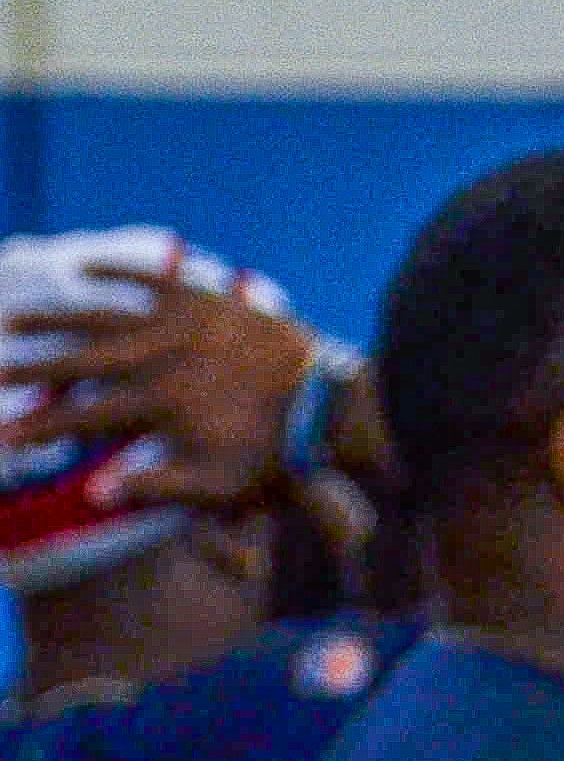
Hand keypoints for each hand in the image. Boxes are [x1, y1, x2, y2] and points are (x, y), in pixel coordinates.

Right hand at [3, 262, 319, 510]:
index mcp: (157, 406)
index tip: (2, 434)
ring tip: (13, 320)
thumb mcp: (219, 485)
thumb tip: (94, 493)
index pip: (80, 419)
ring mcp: (181, 324)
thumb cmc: (278, 452)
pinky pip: (151, 279)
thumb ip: (156, 488)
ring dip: (55, 319)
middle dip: (31, 368)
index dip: (37, 428)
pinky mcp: (205, 300)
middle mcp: (159, 360)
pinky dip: (115, 271)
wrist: (333, 400)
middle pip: (79, 364)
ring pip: (102, 318)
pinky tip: (81, 267)